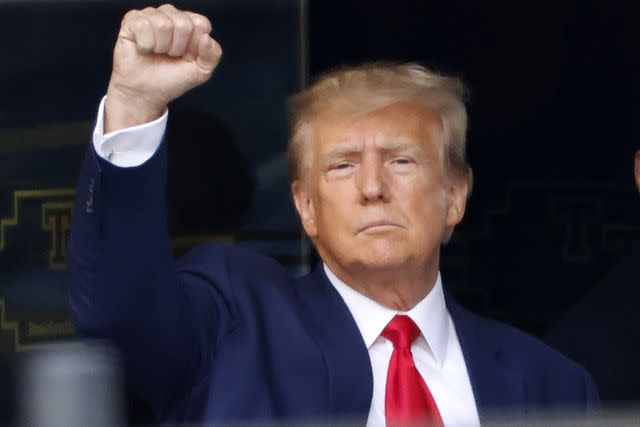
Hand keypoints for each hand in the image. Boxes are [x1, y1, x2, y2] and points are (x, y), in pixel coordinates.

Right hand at [105, 4, 221, 132]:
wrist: (145, 92)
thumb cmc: (171, 79)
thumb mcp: (201, 71)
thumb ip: (212, 55)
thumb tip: (206, 38)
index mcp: (190, 23)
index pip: (201, 24)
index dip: (195, 47)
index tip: (187, 57)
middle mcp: (171, 15)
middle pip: (183, 24)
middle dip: (177, 48)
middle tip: (169, 56)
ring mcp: (151, 15)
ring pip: (163, 24)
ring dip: (161, 47)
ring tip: (156, 53)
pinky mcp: (132, 20)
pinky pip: (143, 25)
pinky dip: (145, 44)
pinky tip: (143, 49)